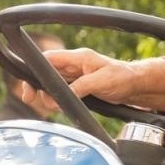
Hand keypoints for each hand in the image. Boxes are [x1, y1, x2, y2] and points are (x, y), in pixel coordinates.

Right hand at [23, 48, 146, 115]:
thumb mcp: (103, 81)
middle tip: (33, 98)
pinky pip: (61, 92)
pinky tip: (58, 106)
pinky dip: (57, 99)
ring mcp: (76, 76)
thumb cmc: (123, 77)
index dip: (35, 69)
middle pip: (46, 72)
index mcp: (79, 57)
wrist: (135, 86)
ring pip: (52, 84)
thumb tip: (66, 94)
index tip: (29, 84)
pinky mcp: (79, 87)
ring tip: (52, 106)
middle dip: (37, 85)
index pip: (50, 58)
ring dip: (47, 95)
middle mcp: (74, 65)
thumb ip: (83, 86)